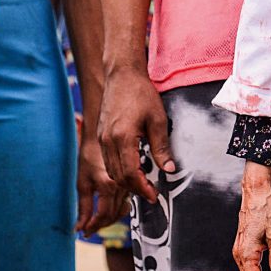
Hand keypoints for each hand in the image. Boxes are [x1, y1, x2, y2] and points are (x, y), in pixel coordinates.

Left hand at [77, 134, 129, 234]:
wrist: (103, 136)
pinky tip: (107, 207)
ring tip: (95, 221)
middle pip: (114, 215)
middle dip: (101, 224)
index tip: (85, 232)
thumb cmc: (90, 155)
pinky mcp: (130, 181)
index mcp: (108, 185)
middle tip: (88, 228)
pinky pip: (125, 201)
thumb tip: (80, 227)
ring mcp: (127, 183)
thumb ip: (83, 207)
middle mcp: (121, 186)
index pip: (104, 215)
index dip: (94, 226)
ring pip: (121, 210)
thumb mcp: (82, 181)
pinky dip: (116, 208)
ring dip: (109, 218)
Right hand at [98, 64, 174, 201]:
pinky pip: (108, 161)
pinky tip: (132, 169)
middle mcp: (108, 141)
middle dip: (135, 188)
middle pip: (119, 177)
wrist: (122, 75)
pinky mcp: (100, 135)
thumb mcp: (158, 119)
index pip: (130, 174)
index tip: (154, 195)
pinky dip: (119, 170)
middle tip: (151, 193)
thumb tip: (169, 169)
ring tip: (143, 184)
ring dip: (126, 181)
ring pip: (111, 171)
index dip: (142, 188)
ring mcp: (101, 139)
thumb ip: (162, 147)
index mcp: (123, 138)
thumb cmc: (141, 94)